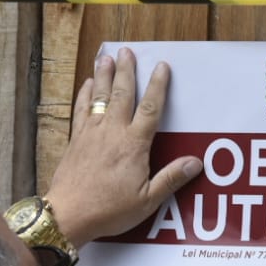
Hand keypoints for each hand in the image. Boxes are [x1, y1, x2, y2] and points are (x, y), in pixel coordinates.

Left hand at [44, 47, 203, 245]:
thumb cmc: (109, 210)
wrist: (69, 214)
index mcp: (134, 145)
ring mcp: (91, 134)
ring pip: (100, 97)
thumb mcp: (147, 200)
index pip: (150, 108)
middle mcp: (112, 132)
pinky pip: (81, 110)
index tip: (162, 67)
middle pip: (122, 94)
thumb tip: (196, 163)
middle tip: (127, 51)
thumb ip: (171, 179)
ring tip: (106, 57)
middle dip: (126, 71)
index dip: (158, 86)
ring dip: (104, 75)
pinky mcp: (76, 140)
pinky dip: (85, 95)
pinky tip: (87, 84)